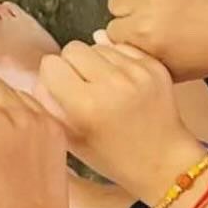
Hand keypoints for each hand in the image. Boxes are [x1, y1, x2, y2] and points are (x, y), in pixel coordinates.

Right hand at [37, 42, 201, 204]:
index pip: (51, 64)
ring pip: (97, 45)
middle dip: (72, 64)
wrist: (165, 163)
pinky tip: (122, 82)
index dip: (52, 76)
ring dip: (95, 61)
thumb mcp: (72, 140)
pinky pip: (121, 48)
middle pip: (72, 48)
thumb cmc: (114, 158)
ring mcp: (135, 72)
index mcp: (85, 106)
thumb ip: (50, 105)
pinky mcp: (153, 66)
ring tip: (104, 86)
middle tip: (81, 85)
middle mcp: (110, 84)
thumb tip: (42, 76)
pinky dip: (117, 60)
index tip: (60, 88)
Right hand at [105, 0, 207, 82]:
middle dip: (129, 11)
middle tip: (152, 18)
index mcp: (142, 31)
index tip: (143, 37)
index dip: (128, 34)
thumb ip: (132, 54)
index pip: (113, 27)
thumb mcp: (167, 69)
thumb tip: (101, 35)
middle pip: (117, 1)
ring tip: (165, 2)